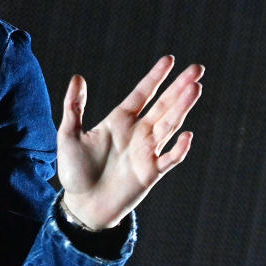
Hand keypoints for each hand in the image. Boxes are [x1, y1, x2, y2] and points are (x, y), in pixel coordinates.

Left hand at [56, 56, 203, 229]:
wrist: (82, 205)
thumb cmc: (74, 170)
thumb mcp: (69, 135)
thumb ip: (74, 107)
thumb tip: (78, 77)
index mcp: (119, 120)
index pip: (142, 94)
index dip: (155, 77)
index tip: (169, 60)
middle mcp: (138, 132)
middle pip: (163, 105)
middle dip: (179, 87)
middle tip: (197, 68)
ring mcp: (146, 152)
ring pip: (170, 125)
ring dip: (182, 107)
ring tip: (195, 88)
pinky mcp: (150, 172)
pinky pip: (169, 158)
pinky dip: (178, 148)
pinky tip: (186, 134)